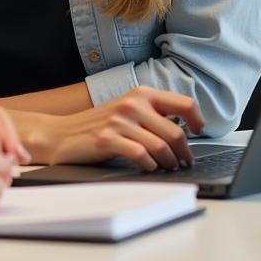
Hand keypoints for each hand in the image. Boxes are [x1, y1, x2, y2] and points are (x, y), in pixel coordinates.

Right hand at [30, 86, 203, 169]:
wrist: (62, 134)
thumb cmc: (99, 125)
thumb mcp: (128, 111)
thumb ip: (153, 114)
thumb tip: (186, 131)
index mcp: (141, 94)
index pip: (183, 103)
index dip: (197, 120)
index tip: (198, 132)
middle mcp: (132, 104)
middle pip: (176, 132)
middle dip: (184, 153)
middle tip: (184, 162)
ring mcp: (120, 121)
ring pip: (161, 147)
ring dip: (169, 163)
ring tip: (168, 167)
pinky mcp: (108, 138)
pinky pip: (141, 155)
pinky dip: (150, 165)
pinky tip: (149, 167)